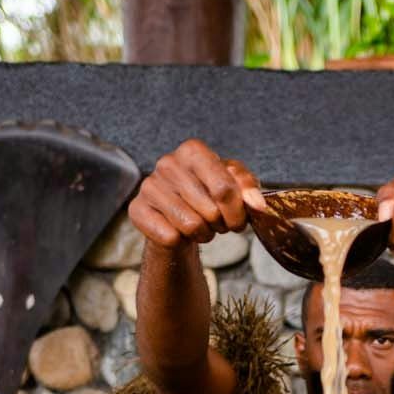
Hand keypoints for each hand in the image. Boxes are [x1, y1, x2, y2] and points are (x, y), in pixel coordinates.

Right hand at [128, 138, 262, 250]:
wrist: (179, 216)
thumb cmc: (209, 196)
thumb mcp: (235, 186)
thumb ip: (249, 190)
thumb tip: (257, 205)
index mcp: (193, 151)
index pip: (224, 188)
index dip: (237, 213)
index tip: (238, 222)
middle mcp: (167, 163)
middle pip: (210, 211)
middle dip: (219, 225)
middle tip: (215, 222)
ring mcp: (149, 186)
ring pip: (190, 226)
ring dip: (202, 234)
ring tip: (199, 226)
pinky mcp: (137, 209)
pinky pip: (170, 238)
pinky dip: (180, 242)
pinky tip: (178, 230)